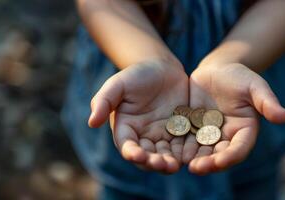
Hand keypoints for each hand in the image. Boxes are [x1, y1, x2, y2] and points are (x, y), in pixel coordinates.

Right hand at [88, 59, 187, 173]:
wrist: (162, 68)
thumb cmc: (136, 75)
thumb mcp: (118, 84)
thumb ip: (103, 101)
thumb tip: (91, 122)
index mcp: (126, 129)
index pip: (127, 146)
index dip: (132, 153)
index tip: (138, 155)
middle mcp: (144, 137)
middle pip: (148, 156)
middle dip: (154, 163)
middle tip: (162, 164)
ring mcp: (163, 136)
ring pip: (167, 155)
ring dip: (170, 162)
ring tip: (176, 165)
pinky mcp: (181, 132)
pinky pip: (184, 145)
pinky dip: (187, 152)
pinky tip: (193, 154)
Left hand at [183, 63, 284, 174]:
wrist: (217, 69)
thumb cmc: (240, 76)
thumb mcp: (254, 86)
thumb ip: (267, 102)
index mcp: (244, 131)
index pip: (239, 149)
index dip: (230, 157)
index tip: (219, 161)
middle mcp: (227, 137)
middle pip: (218, 155)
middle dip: (208, 163)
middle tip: (196, 168)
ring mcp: (209, 134)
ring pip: (201, 151)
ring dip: (193, 158)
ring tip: (181, 162)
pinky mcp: (193, 128)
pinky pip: (186, 140)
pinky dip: (180, 146)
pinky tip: (170, 149)